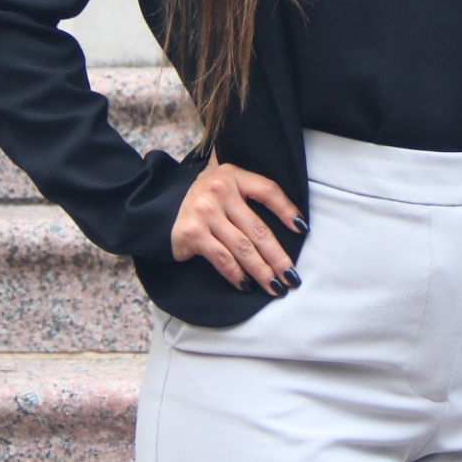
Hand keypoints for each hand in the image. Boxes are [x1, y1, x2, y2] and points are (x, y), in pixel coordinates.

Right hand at [171, 155, 305, 294]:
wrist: (158, 205)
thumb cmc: (202, 198)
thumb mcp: (225, 183)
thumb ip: (249, 192)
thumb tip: (289, 219)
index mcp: (233, 175)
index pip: (268, 191)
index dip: (287, 210)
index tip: (302, 229)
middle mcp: (220, 191)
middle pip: (258, 228)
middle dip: (278, 256)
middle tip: (292, 276)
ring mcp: (205, 212)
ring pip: (242, 248)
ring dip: (261, 271)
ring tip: (275, 286)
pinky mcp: (192, 233)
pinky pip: (221, 258)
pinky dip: (236, 274)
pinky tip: (246, 285)